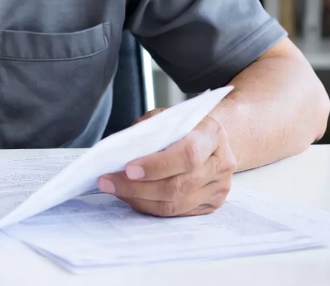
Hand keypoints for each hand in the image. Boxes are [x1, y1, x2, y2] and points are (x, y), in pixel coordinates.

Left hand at [97, 113, 236, 216]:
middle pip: (178, 186)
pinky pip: (177, 213)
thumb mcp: (168, 116)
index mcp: (212, 134)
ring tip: (115, 190)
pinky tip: (133, 197)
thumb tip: (120, 152)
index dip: (156, 165)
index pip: (187, 155)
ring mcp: (219, 187)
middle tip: (109, 182)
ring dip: (139, 200)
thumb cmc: (186, 125)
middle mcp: (220, 163)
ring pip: (175, 204)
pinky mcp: (212, 204)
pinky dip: (150, 207)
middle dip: (138, 187)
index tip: (128, 169)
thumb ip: (149, 131)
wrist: (212, 138)